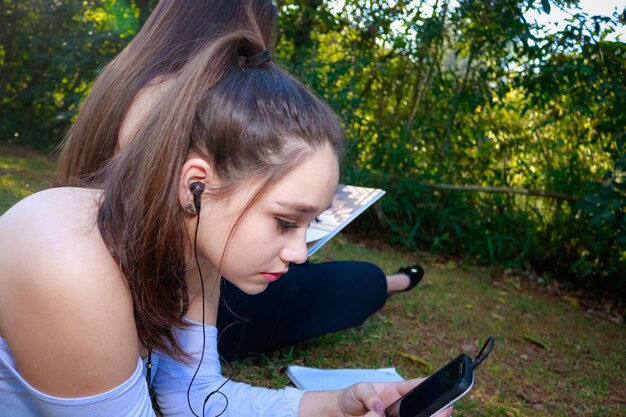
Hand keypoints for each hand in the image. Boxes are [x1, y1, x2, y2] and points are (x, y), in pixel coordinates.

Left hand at [335, 379, 453, 416]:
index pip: (415, 386)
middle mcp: (400, 406)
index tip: (441, 385)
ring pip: (415, 416)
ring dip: (424, 416)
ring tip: (435, 415)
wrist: (340, 412)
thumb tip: (379, 409)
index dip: (429, 385)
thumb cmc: (351, 397)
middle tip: (445, 410)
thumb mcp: (359, 390)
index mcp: (395, 391)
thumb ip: (369, 396)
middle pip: (421, 407)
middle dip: (434, 408)